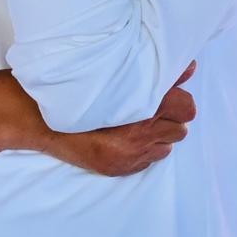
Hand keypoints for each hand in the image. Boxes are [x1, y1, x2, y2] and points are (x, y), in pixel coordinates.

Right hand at [42, 68, 194, 177]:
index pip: (187, 107)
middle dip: (170, 120)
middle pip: (180, 129)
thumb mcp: (122, 79)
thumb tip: (190, 67)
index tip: (169, 97)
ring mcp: (132, 156)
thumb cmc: (83, 94)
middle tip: (153, 110)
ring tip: (139, 124)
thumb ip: (160, 75)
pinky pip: (149, 160)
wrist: (46, 121)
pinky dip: (144, 149)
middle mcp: (142, 135)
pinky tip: (127, 138)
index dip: (179, 102)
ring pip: (166, 146)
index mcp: (145, 110)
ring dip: (159, 136)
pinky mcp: (122, 168)